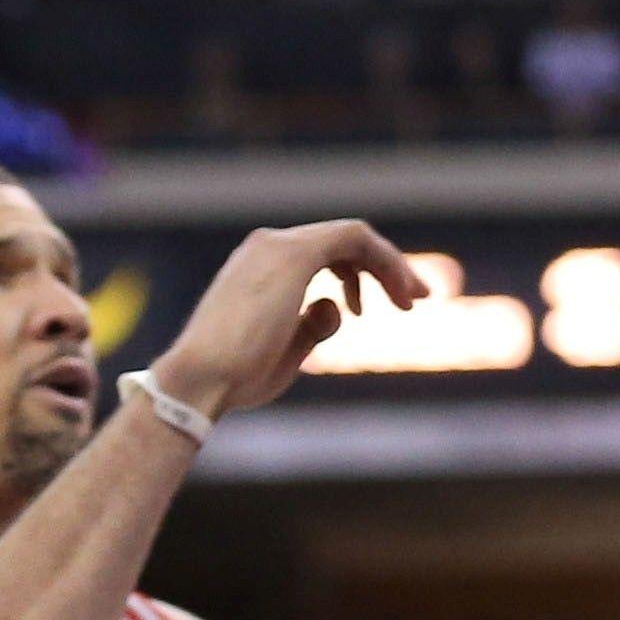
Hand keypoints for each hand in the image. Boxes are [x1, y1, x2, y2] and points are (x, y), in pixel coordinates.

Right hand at [146, 221, 426, 424]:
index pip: (324, 255)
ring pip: (353, 237)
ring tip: (412, 301)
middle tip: (419, 298)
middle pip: (343, 243)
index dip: (363, 276)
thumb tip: (336, 307)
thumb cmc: (235, 378)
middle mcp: (266, 247)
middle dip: (385, 267)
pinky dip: (384, 260)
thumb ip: (313, 324)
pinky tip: (399, 292)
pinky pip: (355, 238)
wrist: (200, 382)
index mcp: (259, 267)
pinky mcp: (294, 253)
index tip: (389, 307)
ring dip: (390, 265)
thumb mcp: (285, 349)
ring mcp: (277, 246)